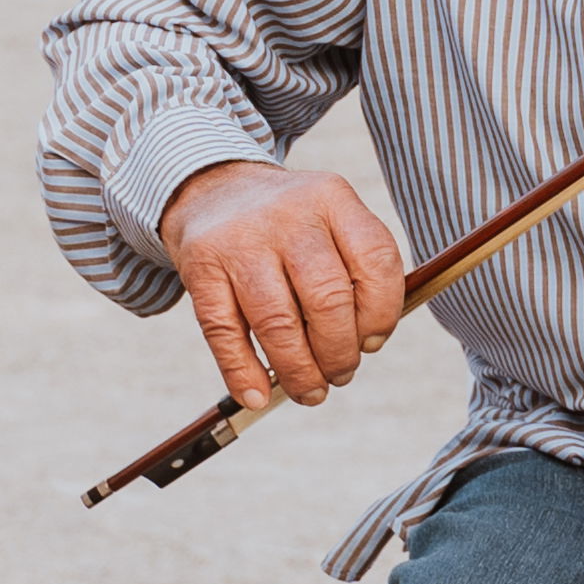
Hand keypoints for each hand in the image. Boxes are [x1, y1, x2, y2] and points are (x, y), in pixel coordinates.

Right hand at [162, 160, 406, 407]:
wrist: (212, 188)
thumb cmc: (288, 224)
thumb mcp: (330, 220)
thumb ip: (357, 270)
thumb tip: (366, 345)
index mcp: (332, 199)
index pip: (376, 261)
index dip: (382, 314)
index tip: (372, 342)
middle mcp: (288, 215)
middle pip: (327, 299)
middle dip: (340, 353)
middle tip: (340, 374)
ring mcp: (240, 239)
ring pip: (278, 323)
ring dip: (299, 372)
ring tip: (310, 391)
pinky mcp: (201, 265)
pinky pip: (225, 331)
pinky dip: (243, 373)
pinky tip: (258, 395)